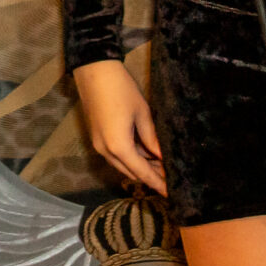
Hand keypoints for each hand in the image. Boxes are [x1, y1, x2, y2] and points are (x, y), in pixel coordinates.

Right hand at [72, 60, 166, 196]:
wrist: (94, 71)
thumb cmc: (121, 90)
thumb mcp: (142, 114)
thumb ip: (152, 138)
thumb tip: (162, 156)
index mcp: (119, 147)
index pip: (142, 172)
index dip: (158, 184)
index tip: (171, 194)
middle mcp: (106, 151)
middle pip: (131, 172)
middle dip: (150, 176)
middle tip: (170, 176)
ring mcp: (99, 145)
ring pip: (122, 165)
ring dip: (140, 167)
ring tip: (161, 165)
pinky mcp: (97, 137)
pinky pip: (115, 155)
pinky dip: (130, 158)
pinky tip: (145, 153)